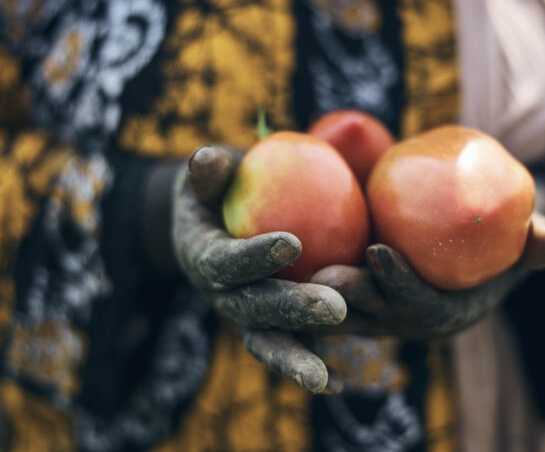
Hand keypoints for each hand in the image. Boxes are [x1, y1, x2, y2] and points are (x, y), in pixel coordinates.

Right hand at [171, 146, 345, 392]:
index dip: (254, 256)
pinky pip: (290, 347)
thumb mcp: (206, 177)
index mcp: (204, 258)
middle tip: (335, 307)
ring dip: (296, 360)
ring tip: (325, 379)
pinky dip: (310, 367)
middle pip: (253, 309)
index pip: (226, 262)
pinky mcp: (270, 326)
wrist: (213, 228)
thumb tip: (207, 159)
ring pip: (268, 341)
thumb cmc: (216, 193)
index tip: (293, 243)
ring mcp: (246, 316)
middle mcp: (223, 295)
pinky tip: (341, 385)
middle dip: (291, 310)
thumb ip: (207, 172)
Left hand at [310, 213, 544, 339]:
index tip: (380, 250)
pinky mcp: (354, 301)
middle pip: (373, 314)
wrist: (467, 252)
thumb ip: (535, 242)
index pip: (421, 305)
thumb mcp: (524, 241)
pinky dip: (300, 287)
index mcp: (444, 313)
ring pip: (341, 311)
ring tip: (287, 271)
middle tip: (323, 271)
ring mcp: (377, 315)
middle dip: (349, 295)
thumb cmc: (494, 243)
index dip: (401, 282)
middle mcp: (404, 322)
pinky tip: (272, 264)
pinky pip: (323, 299)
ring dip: (315, 295)